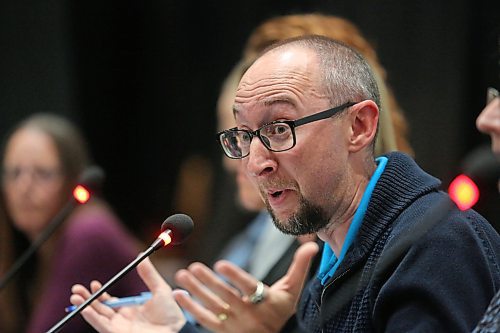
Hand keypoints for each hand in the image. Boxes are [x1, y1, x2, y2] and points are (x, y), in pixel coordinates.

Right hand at [70, 257, 185, 332]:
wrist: (176, 330)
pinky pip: (102, 327)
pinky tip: (85, 309)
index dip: (100, 293)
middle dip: (87, 299)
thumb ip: (149, 274)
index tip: (94, 283)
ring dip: (85, 306)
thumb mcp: (160, 289)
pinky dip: (92, 318)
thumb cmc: (171, 314)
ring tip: (74, 297)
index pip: (110, 301)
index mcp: (131, 309)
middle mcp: (123, 319)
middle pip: (100, 308)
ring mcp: (120, 327)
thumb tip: (142, 256)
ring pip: (97, 316)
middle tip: (76, 289)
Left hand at [174, 241, 318, 332]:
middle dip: (208, 282)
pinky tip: (179, 295)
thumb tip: (314, 244)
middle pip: (226, 297)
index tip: (221, 264)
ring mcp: (235, 325)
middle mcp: (250, 315)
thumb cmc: (282, 309)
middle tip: (193, 267)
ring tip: (183, 275)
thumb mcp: (292, 289)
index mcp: (266, 302)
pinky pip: (206, 320)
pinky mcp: (224, 332)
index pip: (249, 288)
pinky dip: (191, 308)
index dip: (235, 276)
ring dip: (196, 291)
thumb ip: (300, 266)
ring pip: (213, 307)